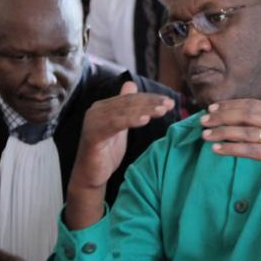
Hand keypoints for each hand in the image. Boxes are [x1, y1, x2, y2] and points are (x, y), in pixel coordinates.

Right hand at [66, 82, 173, 228]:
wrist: (90, 176)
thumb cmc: (106, 153)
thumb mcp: (119, 127)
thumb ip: (126, 108)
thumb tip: (131, 84)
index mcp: (103, 107)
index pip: (130, 98)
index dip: (150, 98)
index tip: (169, 102)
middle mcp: (96, 110)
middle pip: (128, 103)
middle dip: (151, 103)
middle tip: (170, 104)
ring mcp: (93, 122)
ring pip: (123, 111)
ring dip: (145, 110)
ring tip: (162, 111)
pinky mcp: (93, 135)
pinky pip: (114, 124)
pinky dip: (130, 120)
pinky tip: (145, 120)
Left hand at [200, 70, 260, 218]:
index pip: (252, 105)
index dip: (230, 105)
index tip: (211, 109)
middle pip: (248, 115)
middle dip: (223, 117)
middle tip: (203, 121)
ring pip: (246, 133)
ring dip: (222, 133)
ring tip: (205, 135)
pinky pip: (250, 151)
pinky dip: (231, 149)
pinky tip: (217, 150)